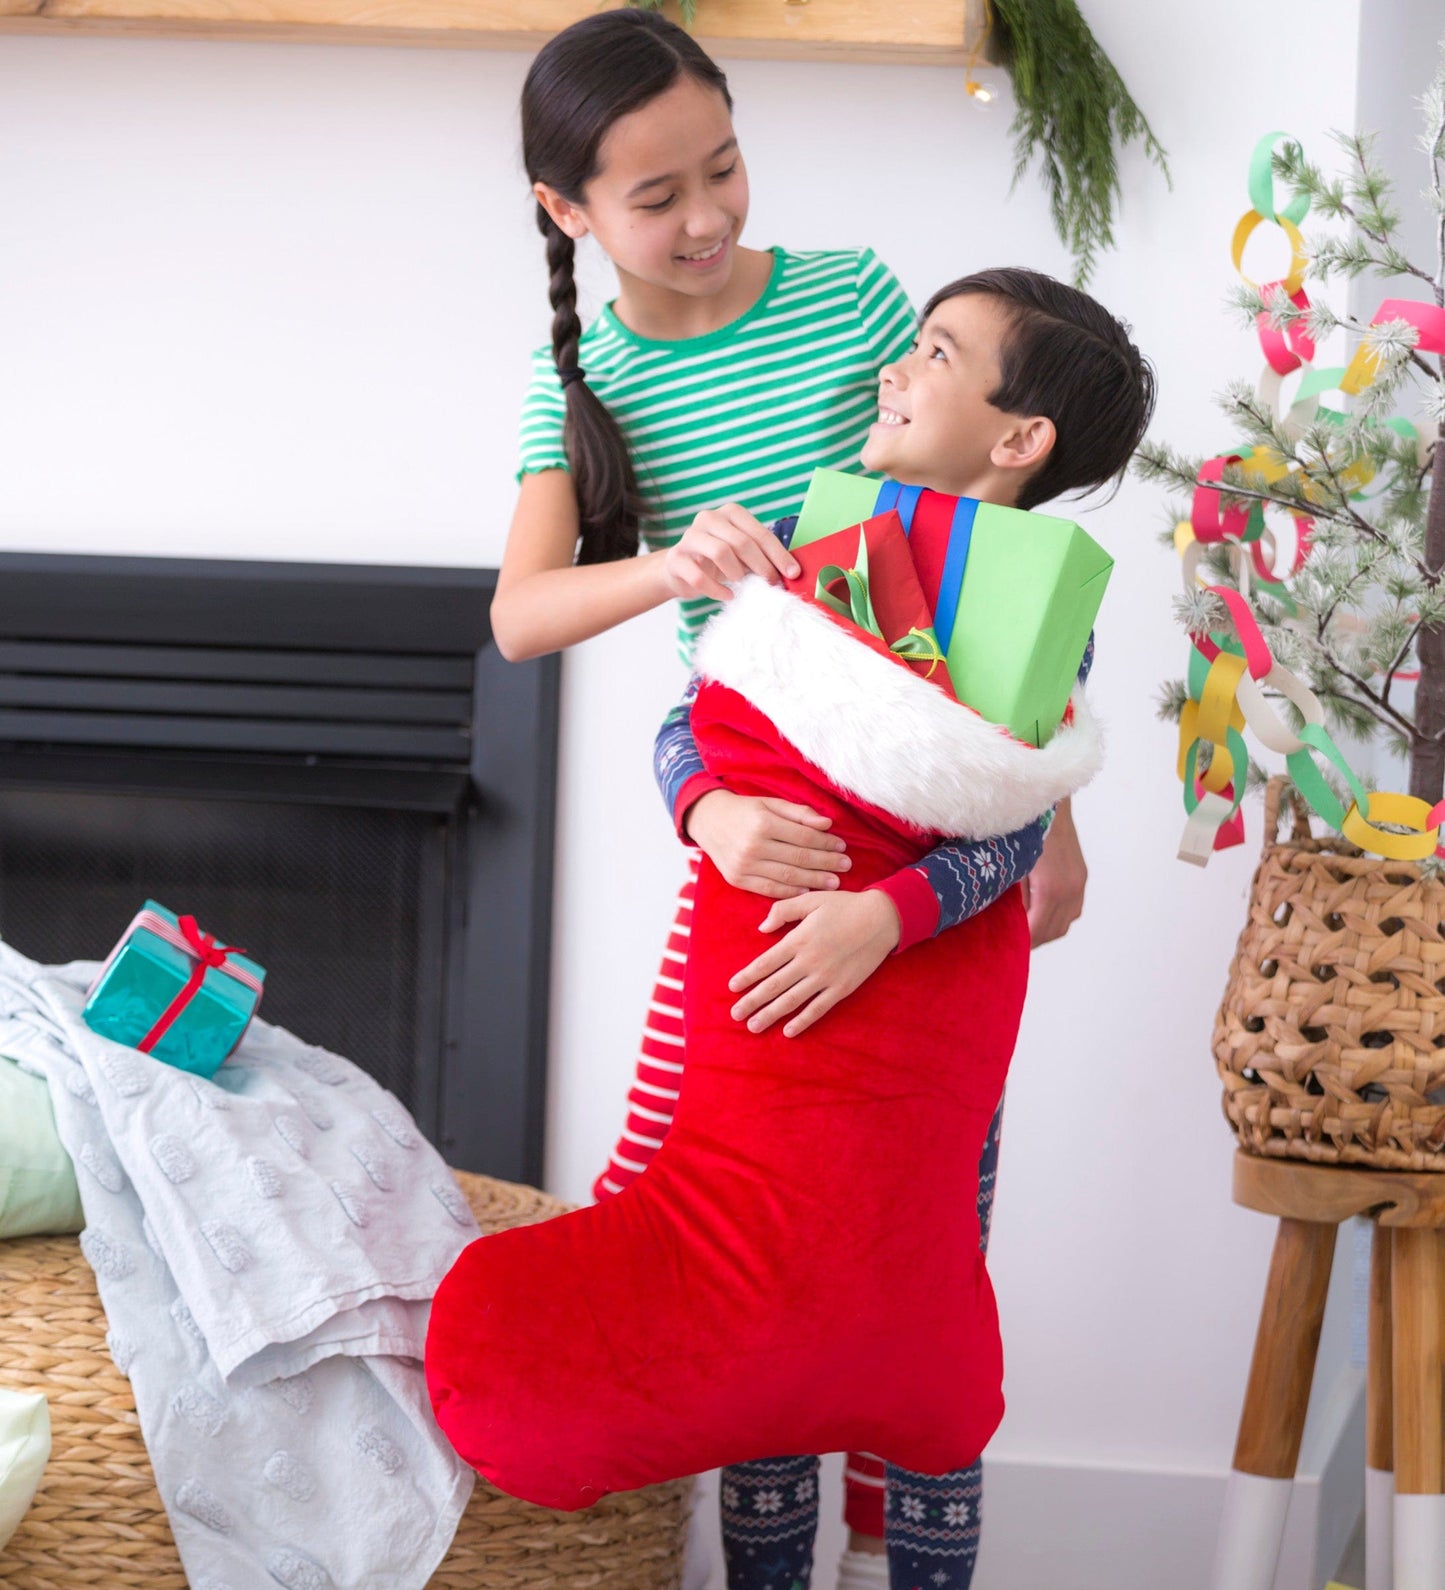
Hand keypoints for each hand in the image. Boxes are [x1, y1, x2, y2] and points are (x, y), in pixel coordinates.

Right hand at [661, 504, 799, 604]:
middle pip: (741, 542)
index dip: (778, 554)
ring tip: (742, 584)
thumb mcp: (742, 552)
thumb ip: (762, 555)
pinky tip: (727, 595)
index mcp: (730, 513)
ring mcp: (689, 537)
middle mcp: (708, 519)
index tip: (792, 573)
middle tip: (771, 583)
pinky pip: (698, 577)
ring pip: (720, 552)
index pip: (759, 533)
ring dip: (737, 573)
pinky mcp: (676, 559)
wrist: (682, 569)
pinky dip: (717, 590)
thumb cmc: (720, 560)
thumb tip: (791, 572)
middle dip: (761, 566)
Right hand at [686, 790, 850, 899]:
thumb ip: (799, 813)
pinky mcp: (737, 879)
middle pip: (798, 858)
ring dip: (814, 881)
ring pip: (787, 876)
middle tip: (846, 866)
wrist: (708, 821)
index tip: (842, 847)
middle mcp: (753, 845)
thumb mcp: (770, 803)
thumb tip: (827, 824)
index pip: (803, 837)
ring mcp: (744, 865)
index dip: (825, 843)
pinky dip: (790, 891)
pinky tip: (807, 890)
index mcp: (763, 822)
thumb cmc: (745, 811)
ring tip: (834, 882)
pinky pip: (769, 889)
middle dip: (826, 863)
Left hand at [728, 890, 900, 1037]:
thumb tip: (761, 928)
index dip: (747, 976)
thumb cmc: (844, 906)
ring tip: (753, 1026)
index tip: (732, 987)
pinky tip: (788, 1031)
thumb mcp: (811, 900)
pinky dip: (802, 1021)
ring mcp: (825, 977)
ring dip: (770, 1015)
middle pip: (773, 985)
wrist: (882, 918)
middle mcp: (808, 961)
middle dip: (752, 1001)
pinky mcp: (842, 988)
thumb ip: (783, 911)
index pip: (765, 963)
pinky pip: (818, 1008)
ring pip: (791, 1000)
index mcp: (798, 939)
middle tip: (735, 1014)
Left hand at [1023, 799, 1086, 947]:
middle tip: (1017, 941)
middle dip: (1036, 940)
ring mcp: (1079, 883)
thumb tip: (1011, 918)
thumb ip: (1014, 895)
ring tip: (1029, 930)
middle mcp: (1070, 890)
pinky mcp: (1081, 877)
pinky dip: (1060, 917)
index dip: (1025, 941)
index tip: (1011, 945)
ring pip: (1066, 922)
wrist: (1049, 803)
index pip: (1038, 929)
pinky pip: (1074, 909)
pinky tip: (1044, 913)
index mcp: (1050, 889)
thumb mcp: (1012, 866)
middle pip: (1054, 931)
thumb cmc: (1023, 831)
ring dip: (1048, 930)